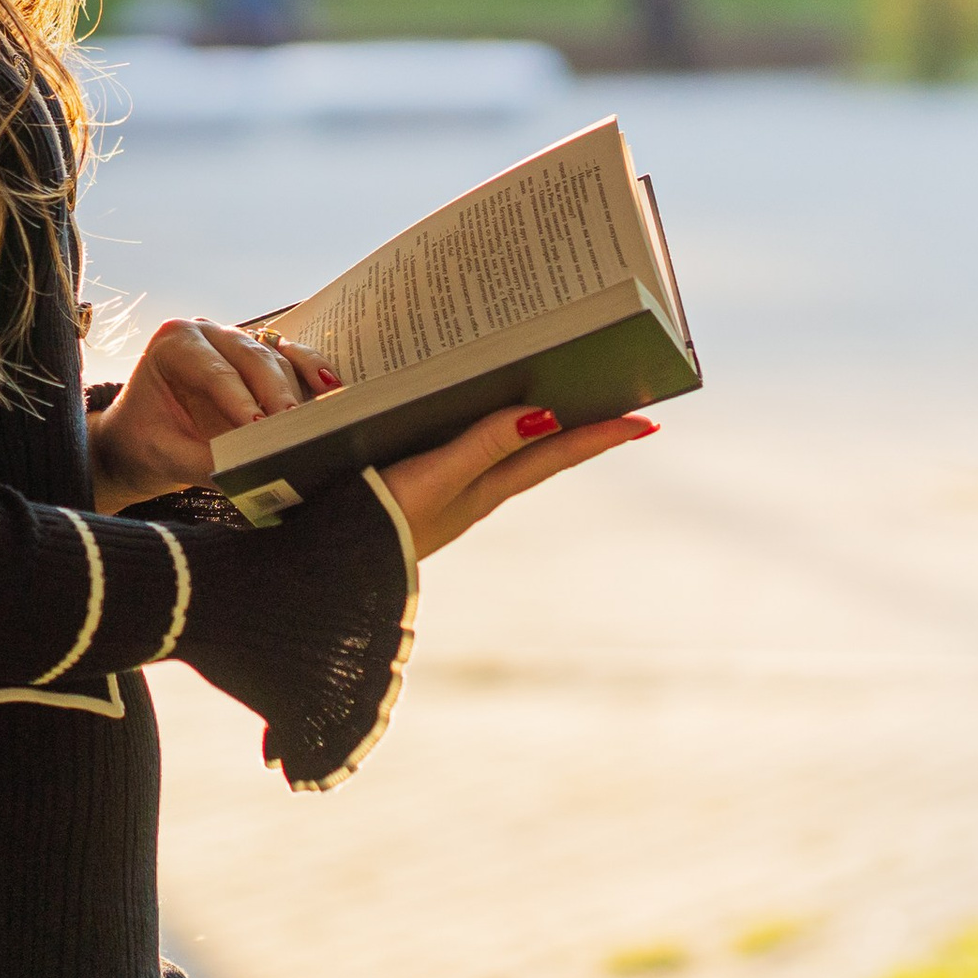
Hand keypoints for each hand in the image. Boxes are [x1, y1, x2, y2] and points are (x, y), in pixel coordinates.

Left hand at [89, 318, 339, 513]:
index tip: (260, 427)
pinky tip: (333, 390)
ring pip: (275, 357)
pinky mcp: (262, 357)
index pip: (212, 371)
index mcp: (173, 343)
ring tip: (317, 419)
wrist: (142, 440)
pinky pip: (293, 358)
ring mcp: (237, 341)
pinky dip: (313, 373)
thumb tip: (254, 472)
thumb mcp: (166, 455)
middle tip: (292, 426)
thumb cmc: (147, 443)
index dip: (239, 399)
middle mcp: (207, 332)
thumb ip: (206, 462)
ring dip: (298, 389)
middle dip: (274, 393)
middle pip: (250, 358)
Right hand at [376, 404, 657, 557]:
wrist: (329, 571)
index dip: (600, 438)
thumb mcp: (434, 480)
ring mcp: (447, 495)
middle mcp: (475, 492)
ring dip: (538, 433)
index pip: (556, 455)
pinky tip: (476, 427)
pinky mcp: (417, 491)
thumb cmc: (381, 524)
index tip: (648, 424)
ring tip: (563, 407)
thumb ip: (482, 446)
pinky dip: (488, 436)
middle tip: (619, 406)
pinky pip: (469, 456)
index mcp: (486, 489)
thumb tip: (546, 415)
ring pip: (506, 456)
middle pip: (540, 456)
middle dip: (580, 432)